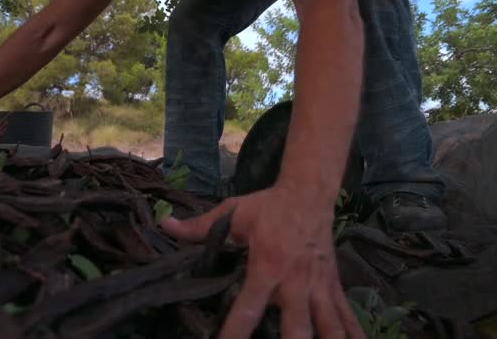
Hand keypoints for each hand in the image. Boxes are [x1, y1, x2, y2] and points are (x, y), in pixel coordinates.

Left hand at [161, 186, 363, 338]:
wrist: (309, 193)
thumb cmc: (268, 206)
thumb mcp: (233, 213)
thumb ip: (199, 227)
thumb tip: (165, 227)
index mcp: (267, 266)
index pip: (248, 308)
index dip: (235, 333)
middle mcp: (295, 282)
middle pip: (297, 328)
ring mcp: (318, 285)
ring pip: (329, 326)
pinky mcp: (333, 284)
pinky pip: (346, 314)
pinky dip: (353, 333)